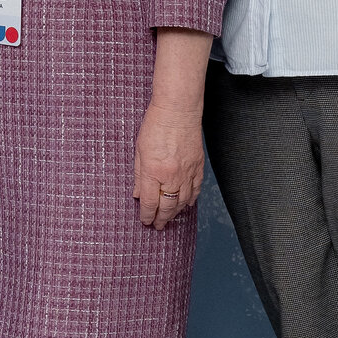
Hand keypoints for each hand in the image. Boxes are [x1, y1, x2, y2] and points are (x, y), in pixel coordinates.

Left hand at [133, 106, 203, 228]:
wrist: (179, 110)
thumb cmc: (156, 125)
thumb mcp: (139, 151)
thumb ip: (139, 175)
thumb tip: (138, 194)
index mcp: (154, 172)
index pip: (150, 202)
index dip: (147, 215)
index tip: (145, 221)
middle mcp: (172, 176)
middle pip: (167, 206)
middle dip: (161, 219)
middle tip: (158, 226)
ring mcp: (187, 172)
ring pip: (183, 201)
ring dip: (175, 213)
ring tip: (169, 219)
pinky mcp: (198, 167)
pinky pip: (195, 190)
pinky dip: (190, 200)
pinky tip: (186, 205)